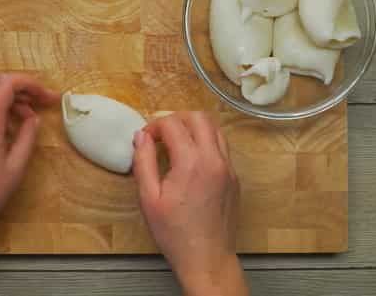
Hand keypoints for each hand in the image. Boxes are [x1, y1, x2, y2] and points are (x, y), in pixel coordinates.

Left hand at [0, 73, 58, 237]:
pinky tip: (9, 130)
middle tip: (42, 104)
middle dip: (22, 89)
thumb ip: (28, 137)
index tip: (48, 97)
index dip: (30, 83)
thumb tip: (34, 119)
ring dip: (9, 100)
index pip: (6, 83)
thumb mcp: (16, 167)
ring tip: (28, 119)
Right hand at [132, 112, 246, 295]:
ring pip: (216, 129)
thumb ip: (143, 162)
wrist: (207, 258)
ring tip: (177, 142)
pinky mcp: (235, 178)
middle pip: (199, 117)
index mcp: (192, 162)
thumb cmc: (175, 233)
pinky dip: (206, 143)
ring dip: (195, 128)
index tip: (145, 138)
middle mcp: (214, 159)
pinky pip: (222, 148)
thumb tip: (141, 136)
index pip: (173, 124)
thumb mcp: (148, 198)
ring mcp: (229, 168)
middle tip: (161, 133)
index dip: (154, 125)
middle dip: (177, 118)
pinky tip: (192, 160)